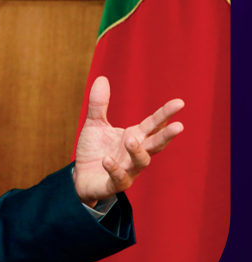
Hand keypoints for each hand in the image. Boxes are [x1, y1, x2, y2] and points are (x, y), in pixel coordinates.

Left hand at [73, 76, 184, 205]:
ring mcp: (128, 170)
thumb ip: (99, 104)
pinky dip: (115, 169)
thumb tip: (101, 78)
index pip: (154, 124)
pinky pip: (119, 177)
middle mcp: (135, 153)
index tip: (179, 103)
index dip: (165, 114)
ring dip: (137, 151)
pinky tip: (107, 160)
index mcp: (135, 136)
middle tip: (179, 126)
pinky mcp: (115, 184)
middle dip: (167, 136)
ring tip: (130, 139)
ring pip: (140, 162)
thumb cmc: (94, 150)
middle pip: (155, 144)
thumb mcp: (95, 124)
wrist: (81, 177)